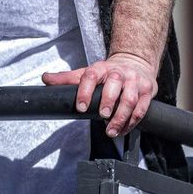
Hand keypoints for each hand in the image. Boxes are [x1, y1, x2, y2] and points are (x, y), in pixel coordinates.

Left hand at [42, 52, 158, 138]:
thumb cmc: (108, 73)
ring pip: (130, 99)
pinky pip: (141, 108)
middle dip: (109, 102)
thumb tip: (45, 78)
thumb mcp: (88, 72)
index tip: (81, 107)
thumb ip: (67, 78)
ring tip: (111, 131)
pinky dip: (132, 122)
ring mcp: (134, 81)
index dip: (85, 91)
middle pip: (114, 84)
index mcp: (101, 68)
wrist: (136, 63)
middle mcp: (119, 72)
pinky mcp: (147, 90)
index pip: (91, 76)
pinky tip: (123, 130)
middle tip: (102, 116)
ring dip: (121, 117)